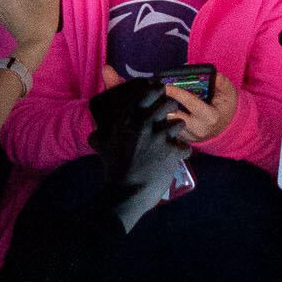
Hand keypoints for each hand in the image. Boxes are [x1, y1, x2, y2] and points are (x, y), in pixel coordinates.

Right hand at [112, 85, 193, 229]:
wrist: (126, 192)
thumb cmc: (112, 168)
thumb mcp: (100, 144)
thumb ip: (100, 132)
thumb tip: (97, 128)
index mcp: (128, 117)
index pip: (149, 91)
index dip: (156, 90)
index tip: (159, 92)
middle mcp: (145, 122)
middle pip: (168, 103)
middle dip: (170, 108)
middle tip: (167, 114)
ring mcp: (160, 136)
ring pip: (179, 123)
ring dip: (176, 130)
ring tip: (170, 137)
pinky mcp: (173, 151)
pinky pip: (184, 147)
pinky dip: (181, 152)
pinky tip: (175, 156)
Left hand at [163, 70, 237, 143]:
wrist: (228, 126)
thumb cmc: (227, 107)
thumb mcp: (228, 91)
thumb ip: (219, 80)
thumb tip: (207, 72)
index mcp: (210, 117)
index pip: (189, 103)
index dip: (176, 92)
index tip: (165, 85)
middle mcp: (199, 129)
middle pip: (174, 116)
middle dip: (165, 103)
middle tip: (158, 92)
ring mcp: (190, 136)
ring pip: (169, 123)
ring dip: (164, 110)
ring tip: (160, 99)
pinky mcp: (184, 139)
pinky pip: (170, 127)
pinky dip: (167, 116)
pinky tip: (167, 106)